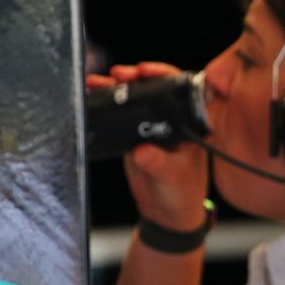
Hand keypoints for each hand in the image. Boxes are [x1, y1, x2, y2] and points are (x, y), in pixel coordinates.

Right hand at [86, 62, 209, 229]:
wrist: (165, 213)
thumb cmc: (181, 195)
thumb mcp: (172, 178)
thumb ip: (159, 163)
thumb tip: (142, 150)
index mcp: (191, 124)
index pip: (180, 89)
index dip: (163, 75)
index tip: (145, 71)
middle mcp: (173, 120)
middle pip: (154, 88)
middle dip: (134, 77)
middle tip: (119, 75)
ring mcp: (152, 126)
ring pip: (135, 98)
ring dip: (117, 88)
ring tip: (98, 82)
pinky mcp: (134, 135)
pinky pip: (121, 114)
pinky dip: (107, 104)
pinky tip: (93, 97)